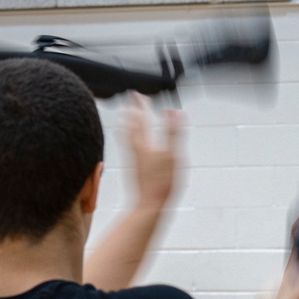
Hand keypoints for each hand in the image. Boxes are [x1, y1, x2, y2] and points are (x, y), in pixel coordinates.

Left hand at [122, 92, 180, 208]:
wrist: (148, 205)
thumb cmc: (161, 183)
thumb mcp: (173, 155)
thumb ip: (173, 132)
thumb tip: (174, 111)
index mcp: (144, 143)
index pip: (141, 118)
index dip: (140, 105)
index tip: (138, 94)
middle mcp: (136, 149)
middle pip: (130, 125)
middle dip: (131, 111)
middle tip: (130, 101)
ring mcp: (134, 159)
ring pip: (127, 136)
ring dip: (127, 124)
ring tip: (125, 118)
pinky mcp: (135, 168)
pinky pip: (128, 147)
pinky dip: (128, 139)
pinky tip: (131, 144)